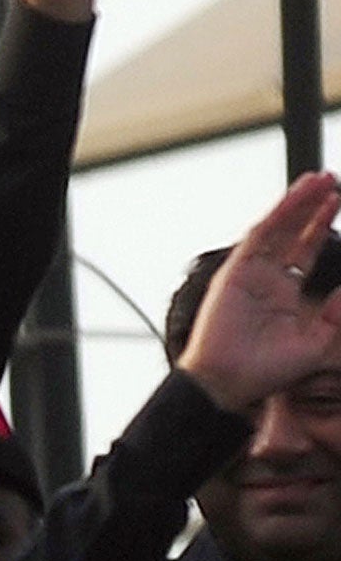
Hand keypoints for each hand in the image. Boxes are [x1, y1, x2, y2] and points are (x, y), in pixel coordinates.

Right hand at [179, 171, 340, 413]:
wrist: (231, 381)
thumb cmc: (271, 371)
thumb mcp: (321, 341)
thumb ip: (339, 314)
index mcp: (285, 293)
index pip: (306, 249)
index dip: (322, 225)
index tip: (337, 201)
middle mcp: (267, 279)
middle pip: (292, 232)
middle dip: (312, 206)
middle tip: (329, 180)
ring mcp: (249, 274)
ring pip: (277, 228)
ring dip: (297, 203)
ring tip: (319, 179)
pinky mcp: (235, 272)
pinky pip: (259, 237)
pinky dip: (278, 216)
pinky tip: (296, 199)